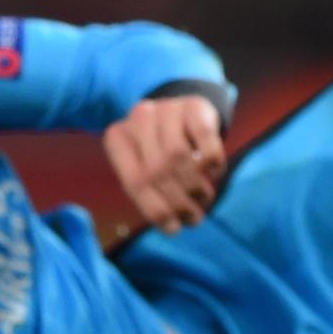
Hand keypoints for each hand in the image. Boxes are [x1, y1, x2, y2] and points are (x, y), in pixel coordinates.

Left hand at [101, 94, 226, 233]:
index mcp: (117, 138)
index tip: (174, 229)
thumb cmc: (158, 149)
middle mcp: (138, 118)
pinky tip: (215, 172)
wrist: (179, 110)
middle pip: (157, 171)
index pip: (135, 182)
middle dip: (179, 202)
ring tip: (204, 199)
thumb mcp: (145, 168)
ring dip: (195, 185)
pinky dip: (212, 161)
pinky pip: (204, 137)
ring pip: (179, 155)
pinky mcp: (194, 104)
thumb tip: (172, 226)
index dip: (156, 210)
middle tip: (195, 219)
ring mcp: (166, 108)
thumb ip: (150, 193)